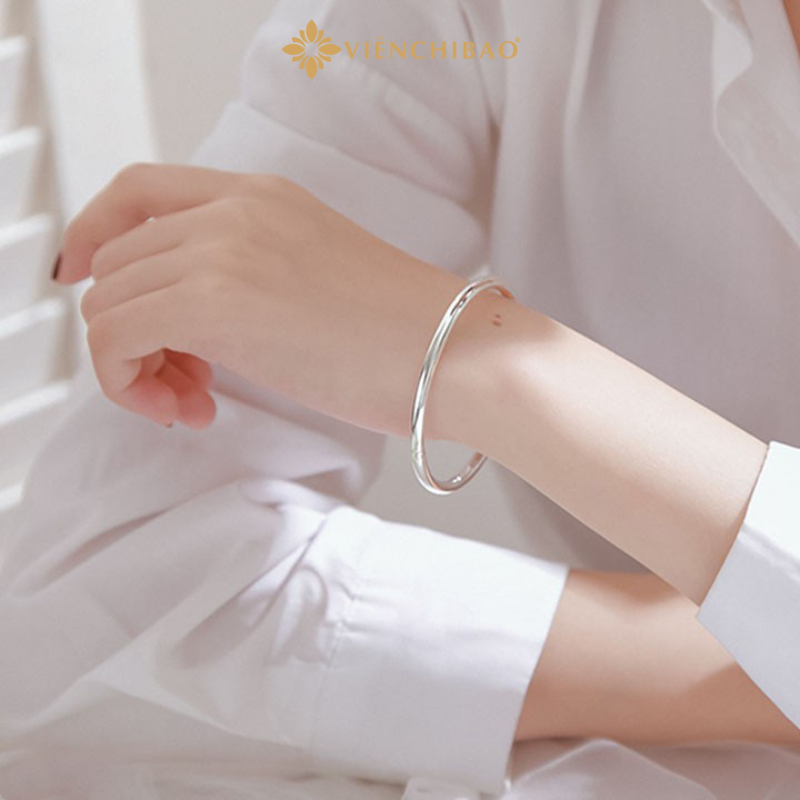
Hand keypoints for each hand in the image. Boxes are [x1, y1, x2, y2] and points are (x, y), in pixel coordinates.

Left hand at [56, 163, 476, 435]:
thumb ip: (252, 273)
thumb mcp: (317, 275)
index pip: (139, 191)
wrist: (455, 354)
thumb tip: (198, 319)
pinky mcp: (214, 302)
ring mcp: (223, 249)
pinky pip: (114, 334)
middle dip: (128, 328)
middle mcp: (234, 209)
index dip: (97, 234)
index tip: (87, 281)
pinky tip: (190, 407)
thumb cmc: (405, 334)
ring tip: (189, 401)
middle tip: (179, 383)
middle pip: (116, 258)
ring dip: (131, 361)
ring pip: (108, 300)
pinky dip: (125, 378)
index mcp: (262, 195)